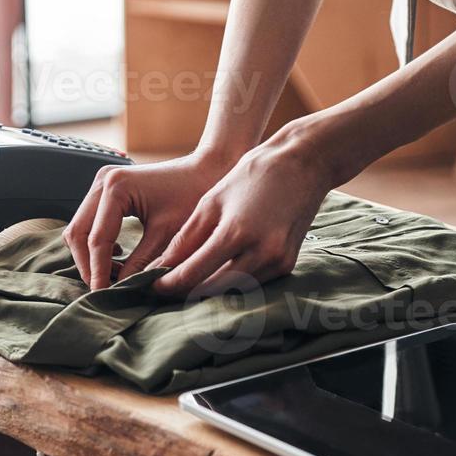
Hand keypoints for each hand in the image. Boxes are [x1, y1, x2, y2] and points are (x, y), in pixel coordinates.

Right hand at [63, 148, 236, 289]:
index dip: (98, 271)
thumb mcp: (167, 235)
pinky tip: (117, 256)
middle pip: (77, 234)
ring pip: (79, 229)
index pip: (97, 239)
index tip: (102, 295)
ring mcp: (101, 183)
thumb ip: (141, 263)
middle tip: (103, 290)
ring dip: (90, 256)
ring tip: (113, 275)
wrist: (206, 170)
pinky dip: (96, 244)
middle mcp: (103, 181)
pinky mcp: (105, 190)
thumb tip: (121, 289)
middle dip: (88, 266)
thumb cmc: (193, 196)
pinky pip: (88, 223)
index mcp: (116, 188)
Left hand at [152, 118, 348, 296]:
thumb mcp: (211, 201)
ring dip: (207, 290)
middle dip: (184, 292)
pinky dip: (231, 282)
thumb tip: (162, 267)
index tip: (149, 285)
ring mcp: (277, 262)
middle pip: (211, 290)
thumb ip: (186, 238)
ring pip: (232, 291)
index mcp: (235, 233)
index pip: (192, 275)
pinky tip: (215, 274)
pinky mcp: (287, 265)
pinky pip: (252, 283)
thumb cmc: (253, 175)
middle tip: (161, 288)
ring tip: (184, 282)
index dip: (167, 285)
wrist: (305, 163)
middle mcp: (260, 253)